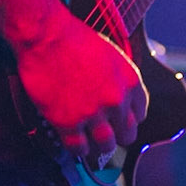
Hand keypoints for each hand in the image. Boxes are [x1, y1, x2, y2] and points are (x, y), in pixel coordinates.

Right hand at [14, 11, 147, 158]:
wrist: (46, 36)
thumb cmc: (73, 39)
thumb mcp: (110, 54)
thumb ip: (118, 79)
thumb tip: (118, 97)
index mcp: (130, 81)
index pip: (139, 114)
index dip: (127, 119)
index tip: (118, 121)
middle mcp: (116, 100)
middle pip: (127, 134)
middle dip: (116, 135)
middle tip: (105, 135)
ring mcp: (93, 113)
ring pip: (106, 145)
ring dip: (98, 146)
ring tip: (89, 142)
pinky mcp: (68, 122)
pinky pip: (78, 149)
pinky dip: (77, 149)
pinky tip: (73, 143)